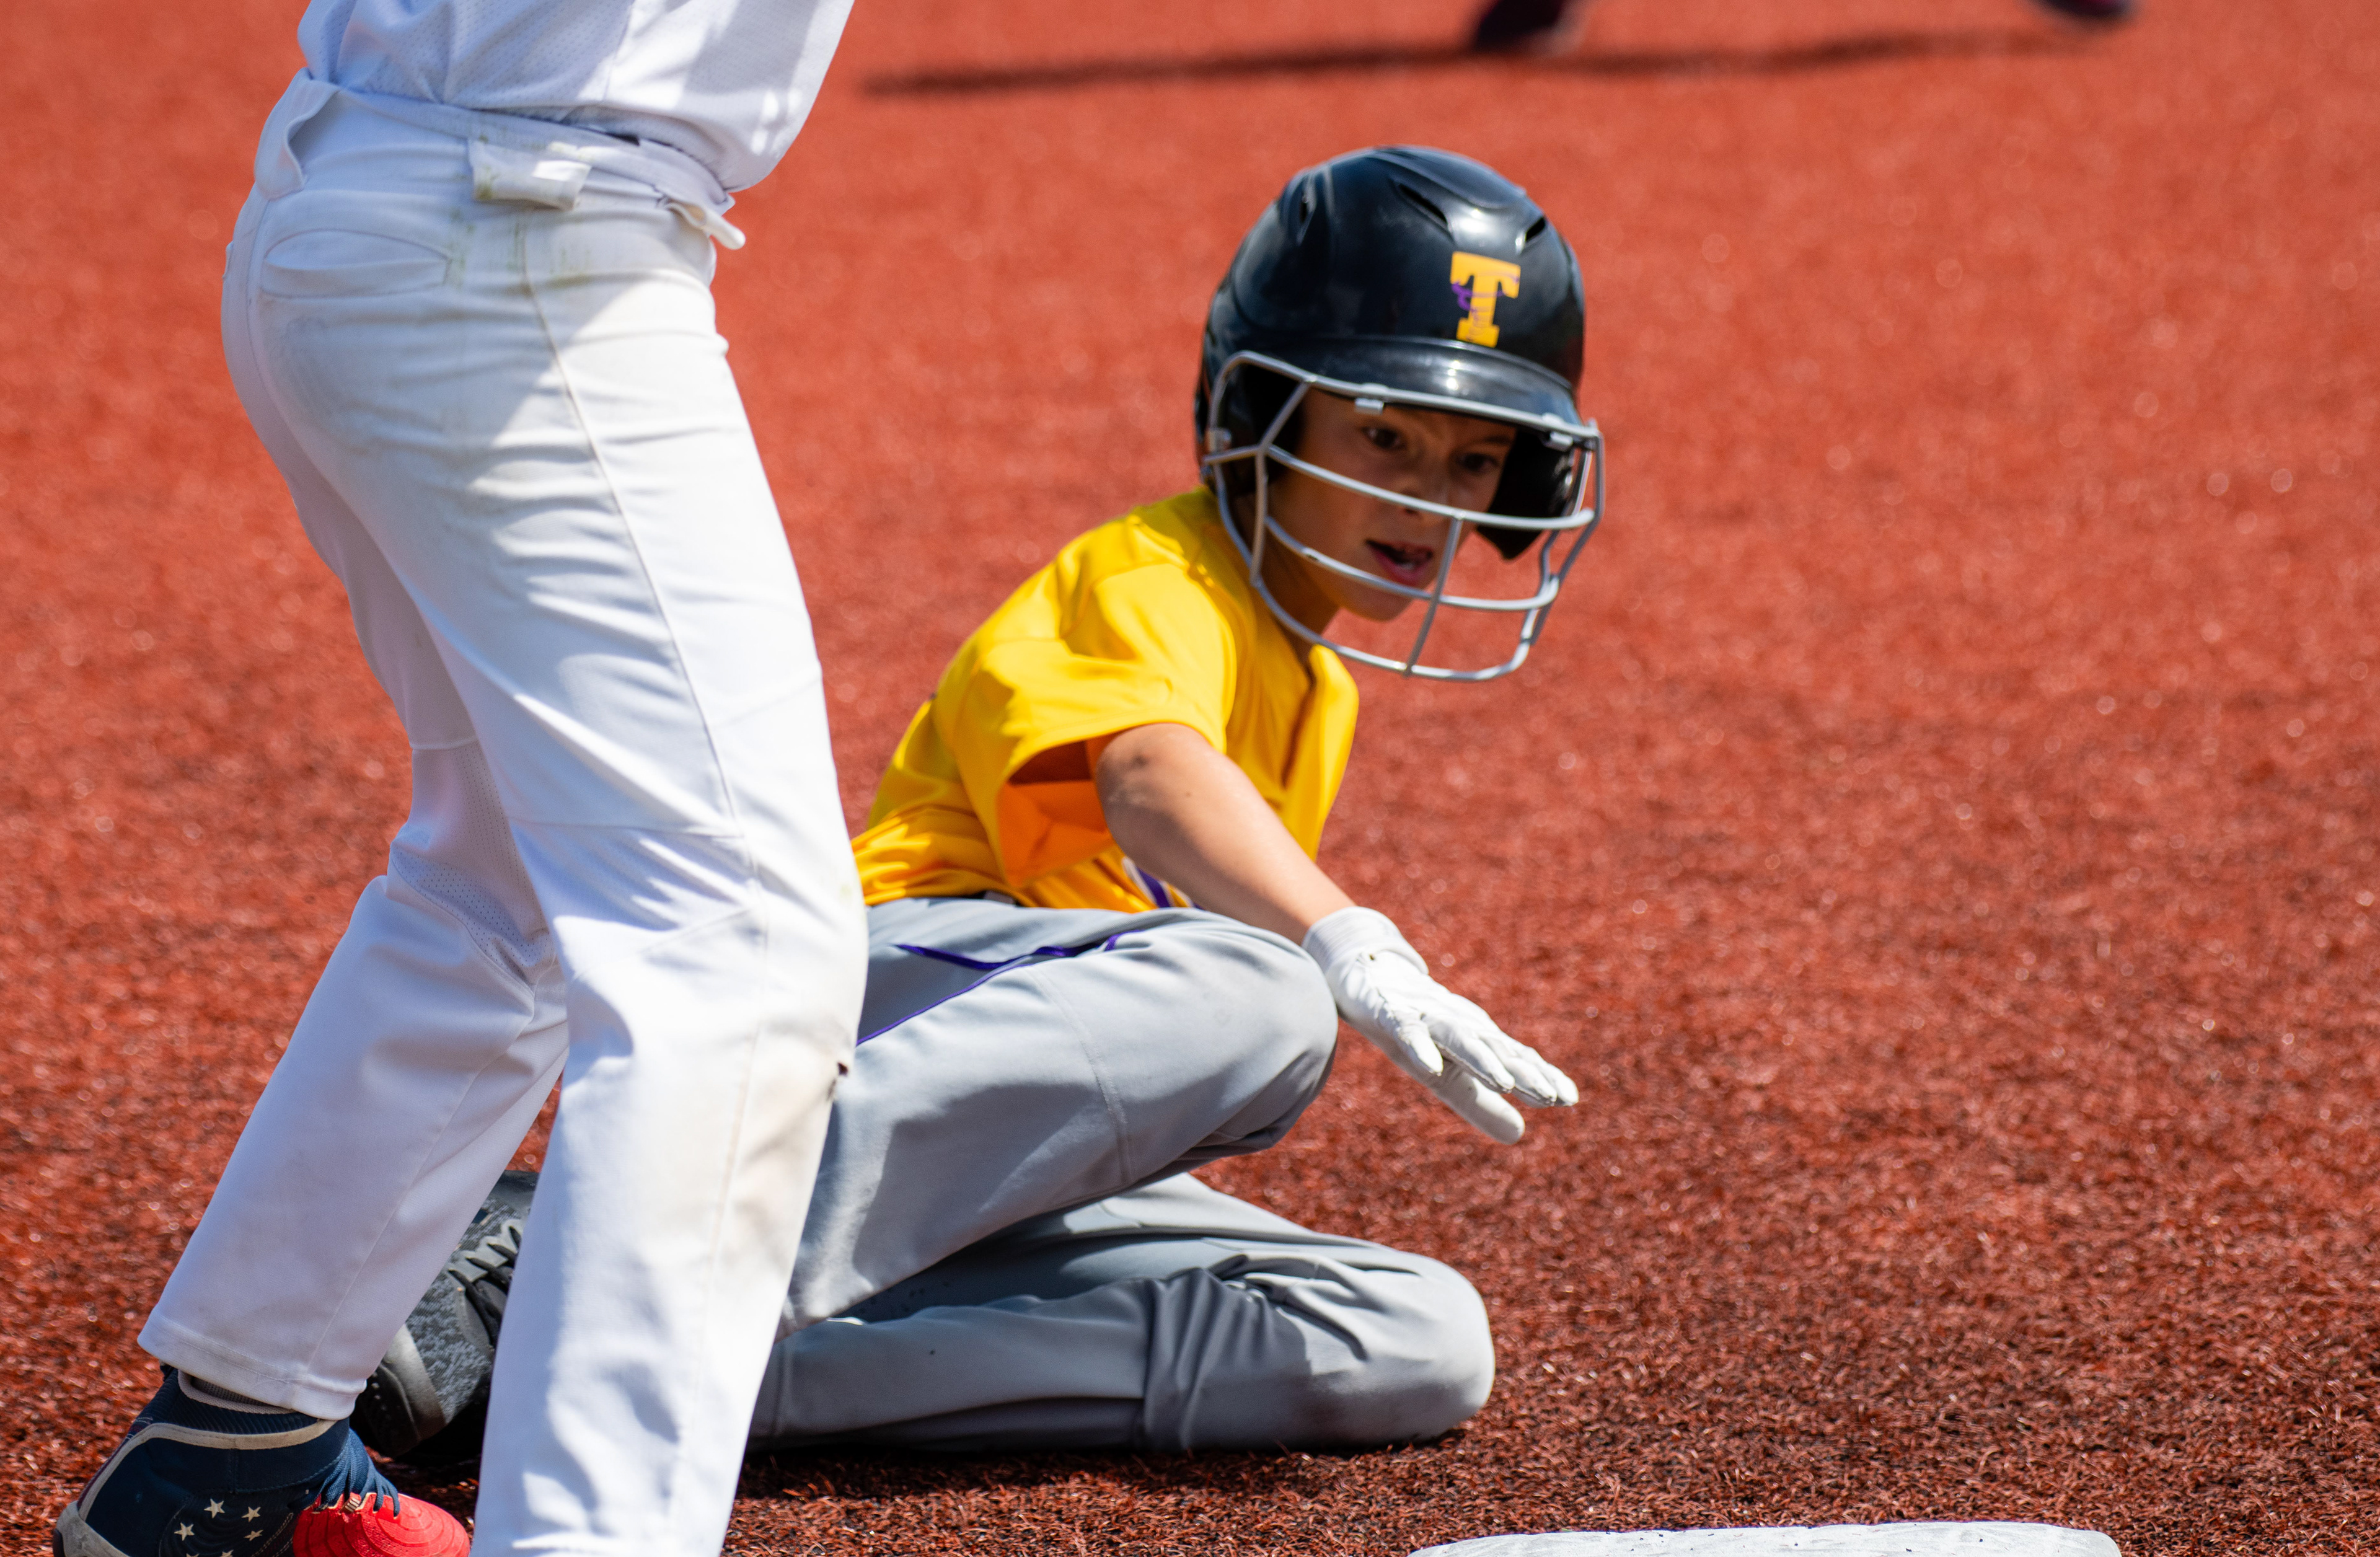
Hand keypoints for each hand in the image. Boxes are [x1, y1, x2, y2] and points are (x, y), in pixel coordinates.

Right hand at [1302, 906, 1577, 1143]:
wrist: (1368, 976)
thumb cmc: (1417, 1028)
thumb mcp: (1447, 1072)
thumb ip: (1480, 1103)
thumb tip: (1520, 1135)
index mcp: (1476, 1039)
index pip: (1513, 1058)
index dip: (1540, 1076)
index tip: (1569, 1098)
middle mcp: (1458, 1025)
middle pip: (1495, 1049)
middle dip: (1523, 1071)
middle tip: (1551, 1096)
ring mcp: (1425, 1017)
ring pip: (1459, 1038)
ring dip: (1482, 1060)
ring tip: (1505, 1083)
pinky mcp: (1390, 1013)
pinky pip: (1406, 1030)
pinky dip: (1420, 1046)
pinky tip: (1431, 1065)